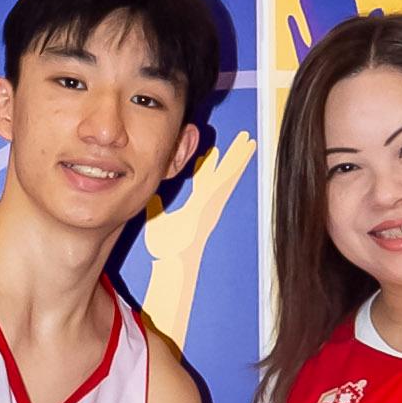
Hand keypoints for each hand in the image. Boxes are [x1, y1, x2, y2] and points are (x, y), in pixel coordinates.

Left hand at [142, 131, 255, 263]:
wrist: (172, 261)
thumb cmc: (166, 248)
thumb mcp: (159, 220)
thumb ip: (158, 207)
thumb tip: (153, 197)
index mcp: (197, 206)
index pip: (205, 180)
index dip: (209, 166)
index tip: (212, 152)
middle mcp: (208, 203)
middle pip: (222, 173)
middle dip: (232, 157)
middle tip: (243, 140)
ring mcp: (212, 203)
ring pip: (227, 174)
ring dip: (238, 157)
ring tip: (248, 141)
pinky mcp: (212, 203)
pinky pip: (224, 181)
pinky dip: (234, 167)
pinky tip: (241, 154)